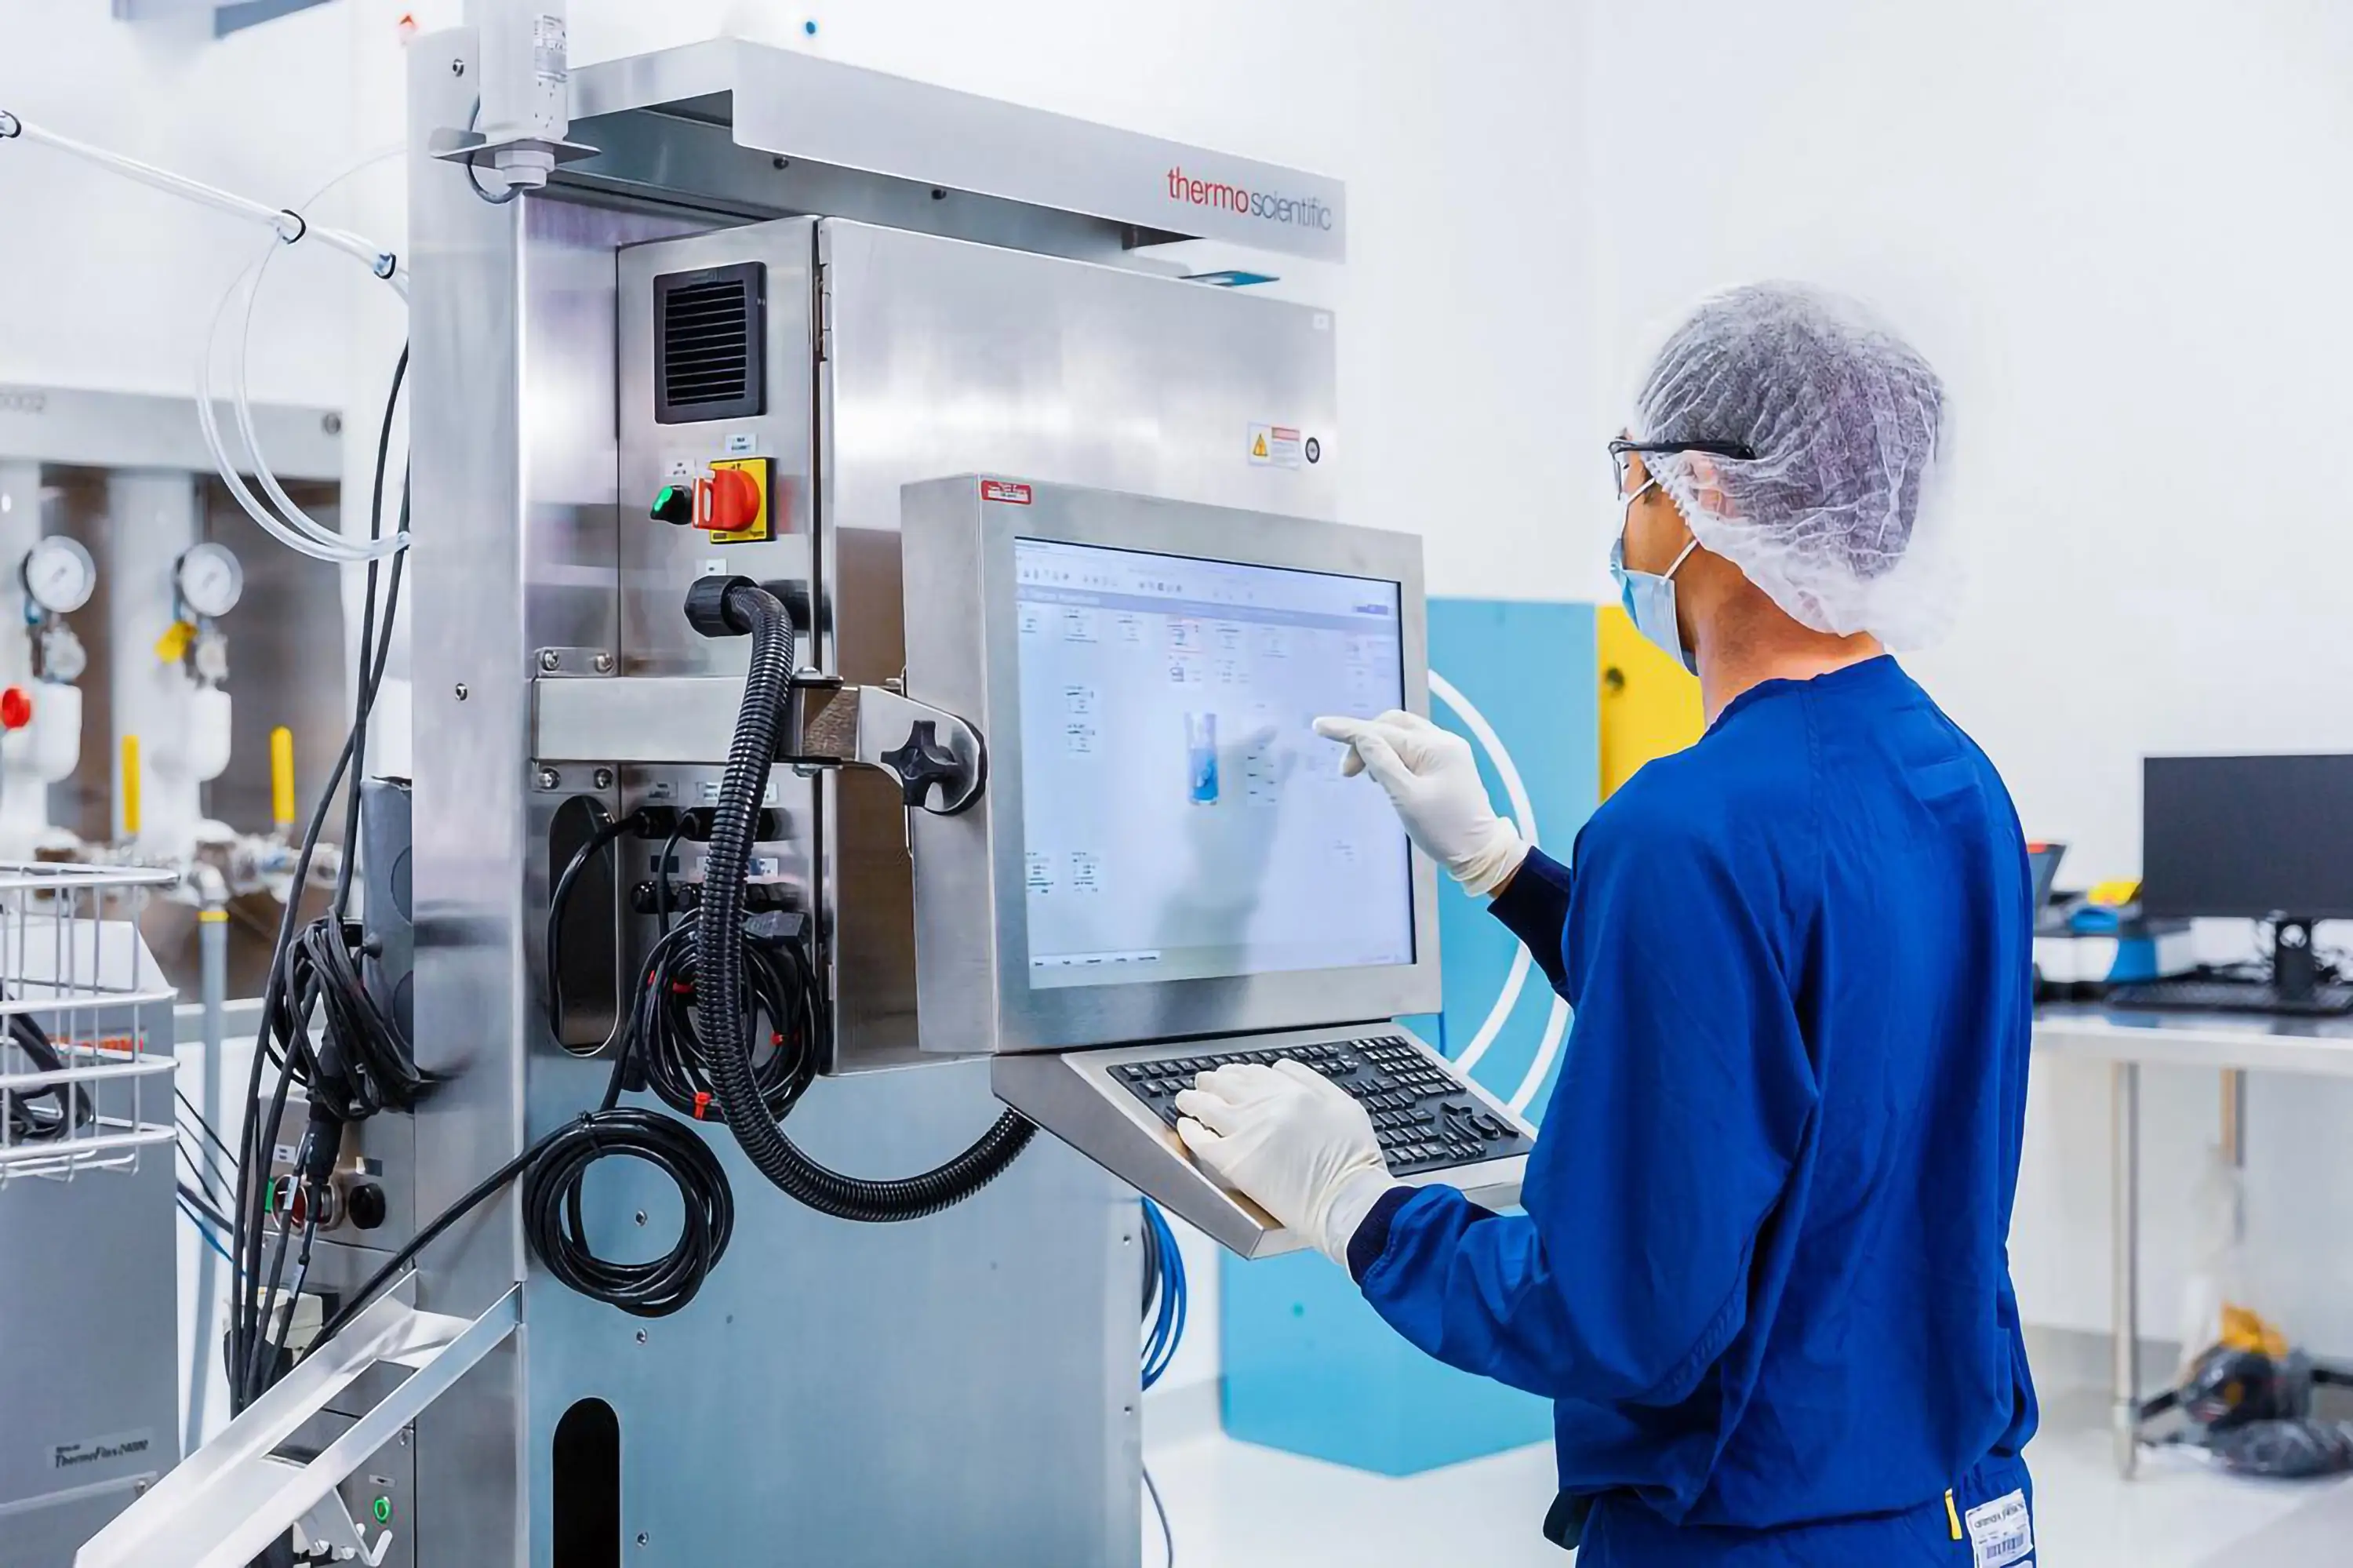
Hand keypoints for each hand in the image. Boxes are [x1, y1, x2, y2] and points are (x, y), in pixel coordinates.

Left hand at [1175, 1060, 1400, 1266]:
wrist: (1347, 1200)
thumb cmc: (1353, 1162)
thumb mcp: (1345, 1106)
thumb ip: (1313, 1082)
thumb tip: (1282, 1068)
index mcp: (1294, 1091)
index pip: (1254, 1074)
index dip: (1238, 1074)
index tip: (1232, 1077)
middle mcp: (1266, 1106)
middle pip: (1226, 1084)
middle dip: (1211, 1082)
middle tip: (1203, 1084)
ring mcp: (1247, 1132)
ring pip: (1207, 1105)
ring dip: (1192, 1100)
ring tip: (1186, 1101)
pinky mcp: (1234, 1161)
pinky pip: (1200, 1139)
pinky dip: (1189, 1130)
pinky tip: (1186, 1128)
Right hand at [1312, 710, 1526, 895]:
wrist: (1480, 852)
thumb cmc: (1443, 830)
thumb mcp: (1406, 798)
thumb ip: (1382, 763)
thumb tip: (1361, 737)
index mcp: (1435, 747)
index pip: (1382, 732)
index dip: (1348, 729)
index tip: (1318, 726)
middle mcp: (1443, 741)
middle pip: (1392, 725)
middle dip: (1364, 740)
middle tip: (1348, 772)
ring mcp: (1447, 751)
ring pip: (1402, 734)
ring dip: (1378, 748)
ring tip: (1367, 777)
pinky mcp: (1447, 763)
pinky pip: (1412, 747)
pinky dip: (1393, 755)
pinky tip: (1384, 775)